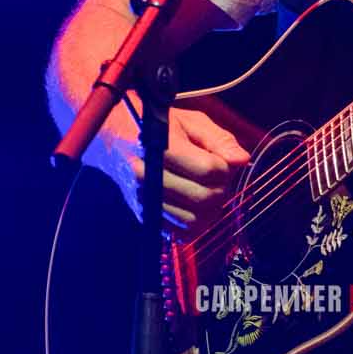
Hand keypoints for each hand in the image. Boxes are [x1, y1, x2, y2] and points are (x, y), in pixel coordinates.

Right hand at [100, 106, 250, 234]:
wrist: (110, 136)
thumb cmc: (154, 124)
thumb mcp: (188, 121)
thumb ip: (218, 139)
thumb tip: (241, 160)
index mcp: (160, 146)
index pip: (209, 170)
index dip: (224, 165)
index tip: (218, 158)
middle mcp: (146, 176)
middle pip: (206, 197)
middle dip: (221, 187)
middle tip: (216, 175)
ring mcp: (142, 198)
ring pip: (195, 219)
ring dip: (210, 207)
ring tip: (206, 188)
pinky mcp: (142, 214)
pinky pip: (179, 232)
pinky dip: (194, 223)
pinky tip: (195, 204)